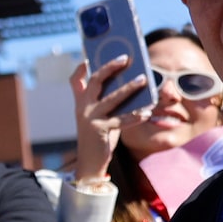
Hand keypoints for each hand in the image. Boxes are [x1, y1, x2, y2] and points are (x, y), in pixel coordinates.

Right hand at [68, 57, 146, 185]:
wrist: (90, 163)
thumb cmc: (99, 137)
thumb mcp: (100, 117)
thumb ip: (108, 103)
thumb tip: (130, 86)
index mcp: (80, 104)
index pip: (75, 81)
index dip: (80, 69)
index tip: (88, 58)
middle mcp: (83, 108)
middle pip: (95, 81)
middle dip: (110, 67)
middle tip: (125, 58)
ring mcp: (91, 119)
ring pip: (112, 98)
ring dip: (129, 87)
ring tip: (143, 79)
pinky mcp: (101, 130)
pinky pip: (122, 120)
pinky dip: (136, 116)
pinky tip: (147, 112)